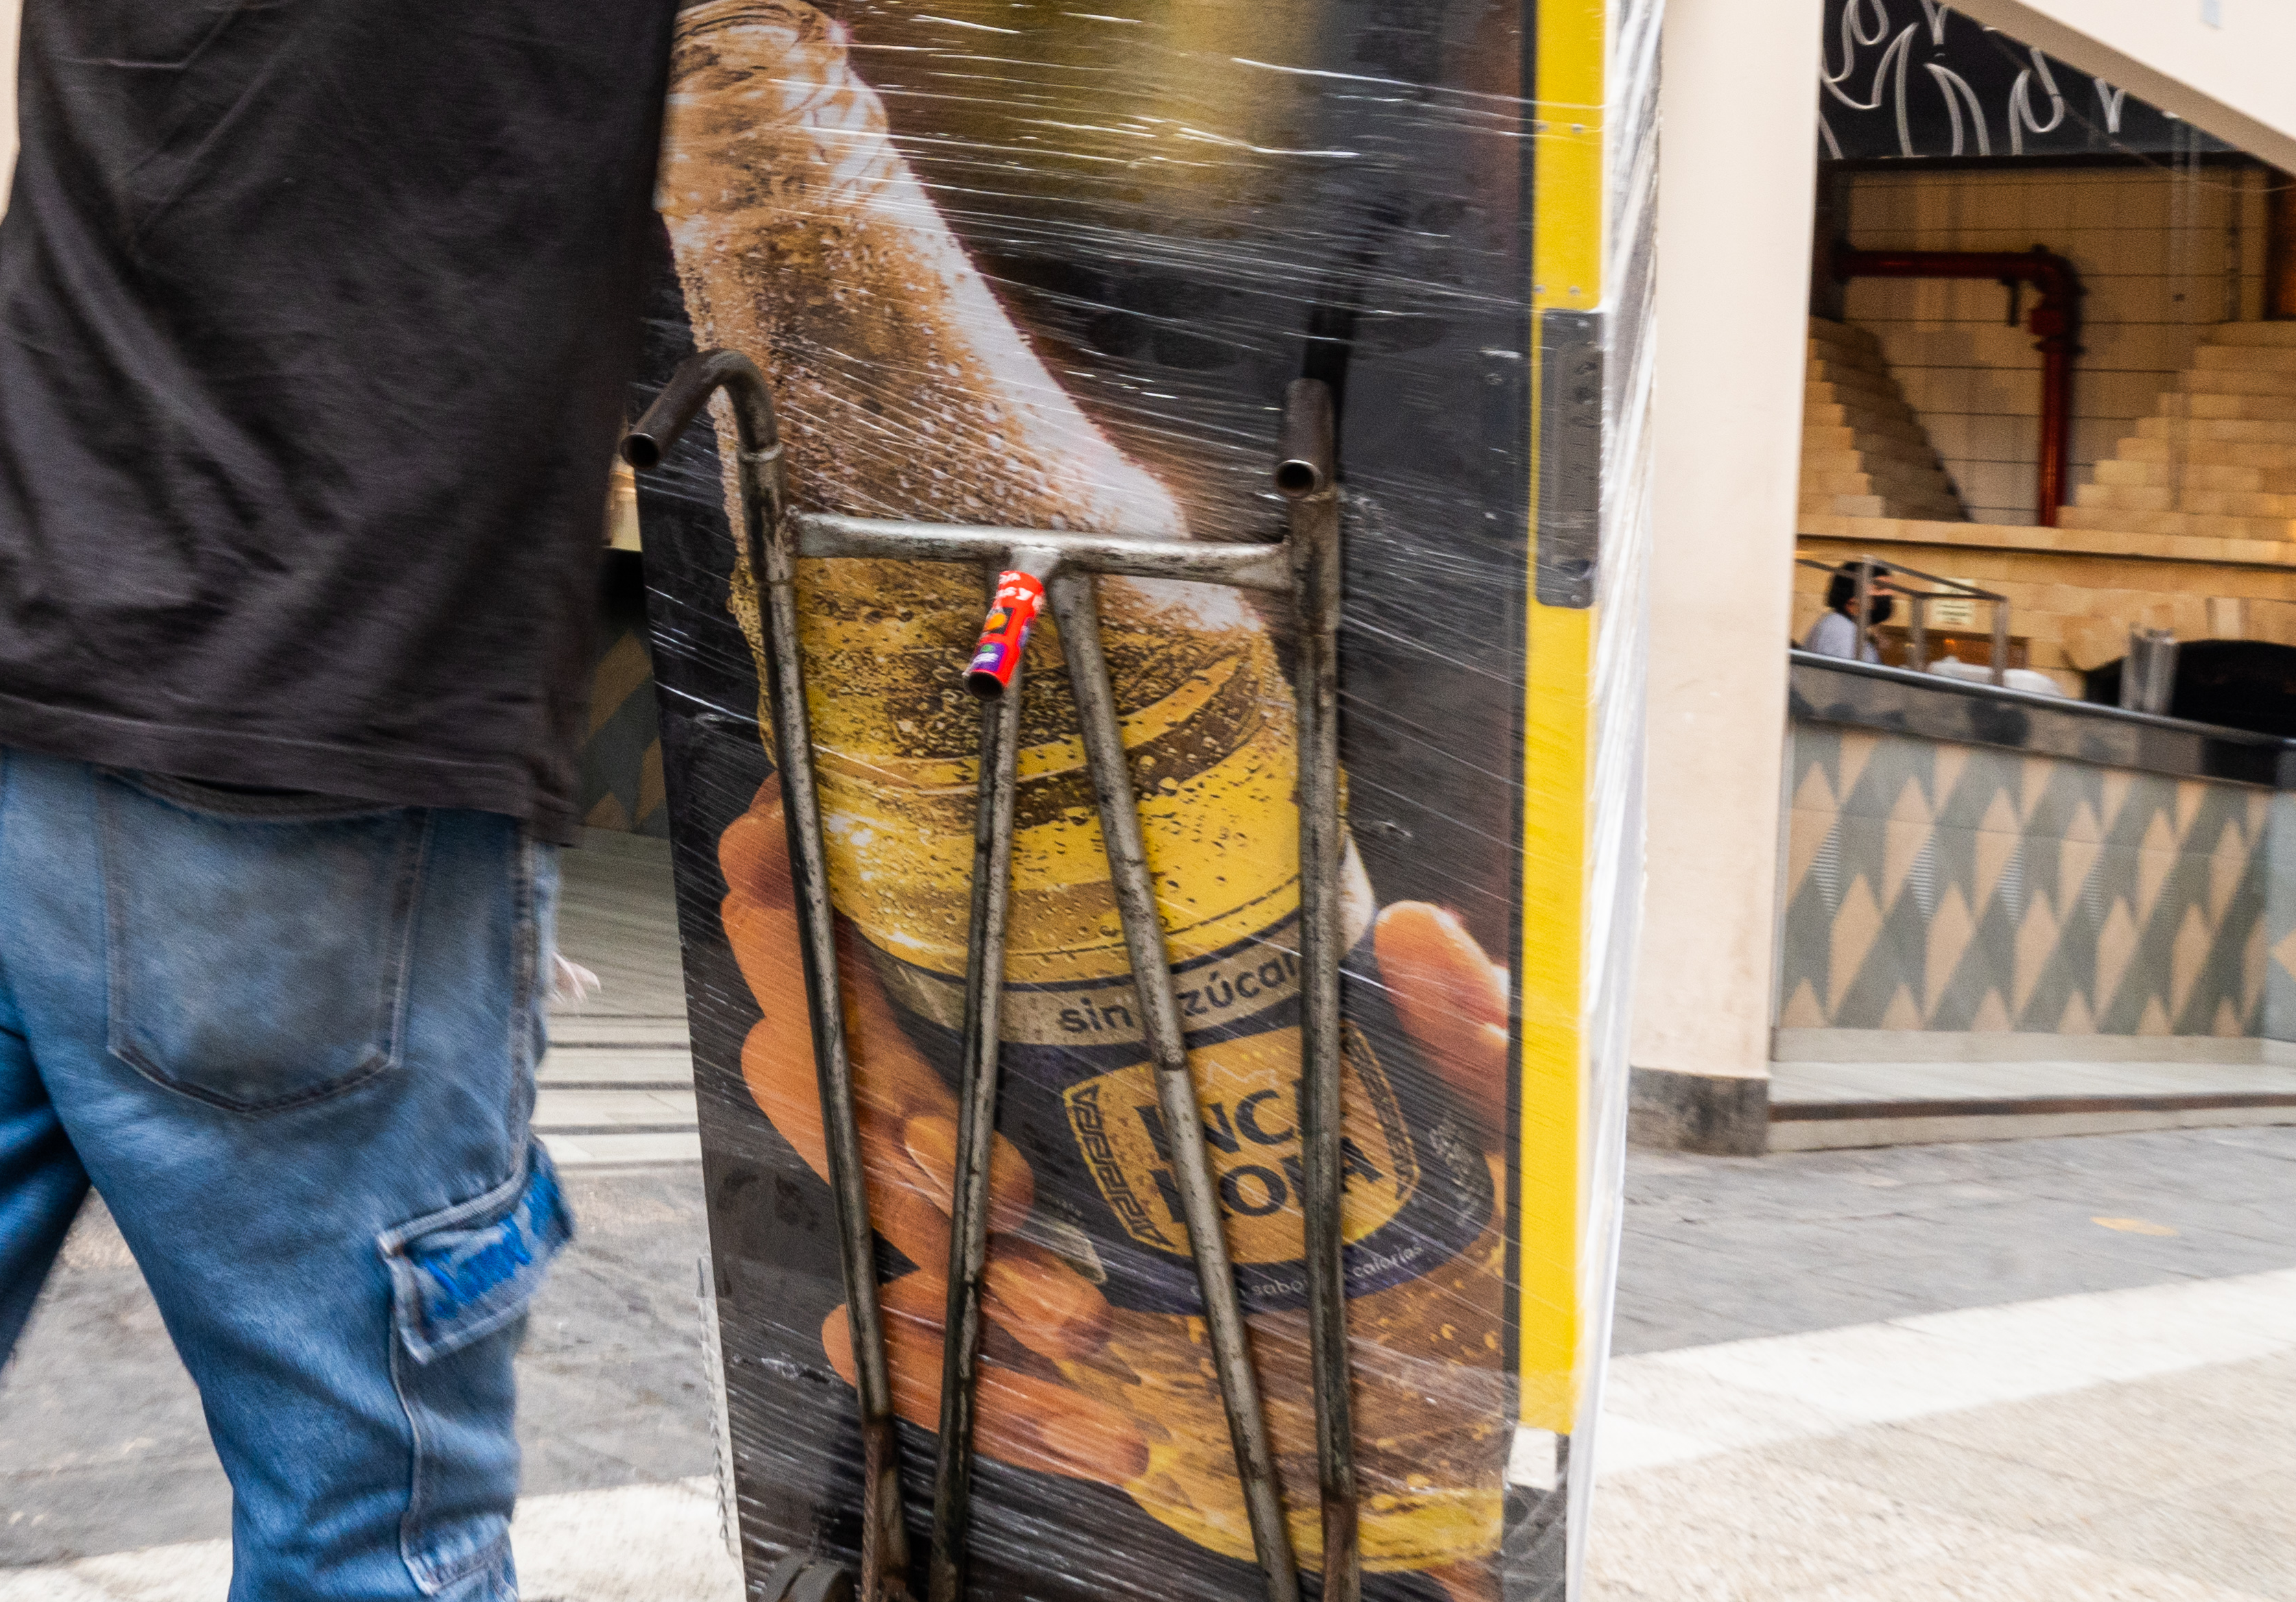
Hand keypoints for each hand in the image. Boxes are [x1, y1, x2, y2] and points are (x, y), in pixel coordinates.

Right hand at [716, 791, 1518, 1505]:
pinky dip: (962, 1388)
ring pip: (844, 1190)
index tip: (816, 894)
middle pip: (809, 1029)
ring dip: (929, 1250)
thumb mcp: (1488, 1118)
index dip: (807, 871)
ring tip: (1074, 1310)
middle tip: (983, 1168)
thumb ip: (1468, 1028)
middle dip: (869, 1097)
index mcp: (1082, 966)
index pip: (876, 875)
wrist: (1470, 1424)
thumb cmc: (1466, 1241)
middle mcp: (1005, 1068)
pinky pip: (900, 1346)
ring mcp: (990, 1201)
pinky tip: (1087, 1421)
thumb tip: (1416, 932)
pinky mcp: (1001, 1330)